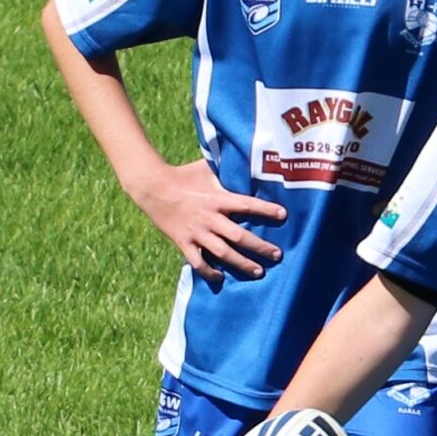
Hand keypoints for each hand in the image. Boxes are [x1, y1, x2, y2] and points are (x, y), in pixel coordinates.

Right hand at [135, 157, 286, 277]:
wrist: (153, 187)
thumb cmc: (183, 176)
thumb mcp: (206, 169)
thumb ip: (226, 168)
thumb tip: (245, 158)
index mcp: (217, 198)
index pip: (246, 204)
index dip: (265, 210)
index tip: (283, 215)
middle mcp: (209, 217)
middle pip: (239, 236)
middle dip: (260, 247)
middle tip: (277, 255)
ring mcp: (196, 232)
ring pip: (222, 253)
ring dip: (242, 263)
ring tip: (258, 271)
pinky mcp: (183, 242)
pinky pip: (198, 261)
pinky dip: (209, 271)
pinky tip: (220, 277)